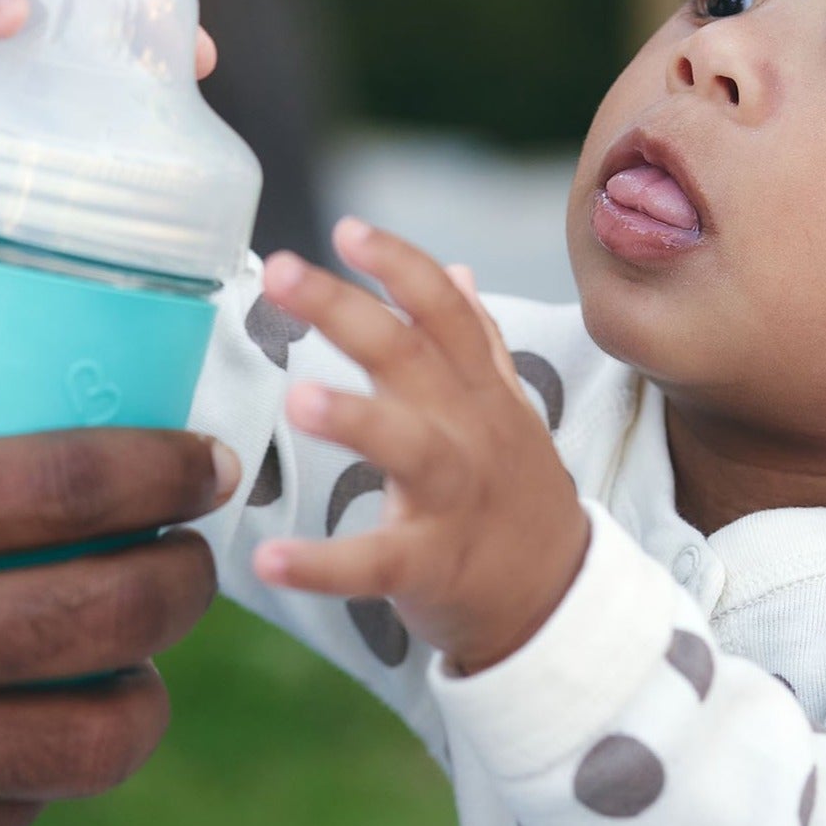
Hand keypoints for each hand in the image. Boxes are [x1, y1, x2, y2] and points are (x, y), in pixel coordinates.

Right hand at [0, 419, 234, 825]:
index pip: (67, 484)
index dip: (163, 467)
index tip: (207, 460)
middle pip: (115, 615)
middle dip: (187, 582)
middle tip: (191, 559)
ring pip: (91, 746)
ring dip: (139, 697)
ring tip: (130, 661)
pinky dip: (36, 776)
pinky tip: (22, 736)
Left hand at [251, 218, 588, 673]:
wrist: (557, 597)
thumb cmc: (514, 492)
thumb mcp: (508, 409)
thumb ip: (479, 341)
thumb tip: (456, 269)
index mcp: (477, 390)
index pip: (444, 311)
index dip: (400, 265)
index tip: (347, 228)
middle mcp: (468, 431)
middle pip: (410, 357)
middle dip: (346, 310)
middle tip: (282, 271)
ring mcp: (454, 498)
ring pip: (409, 448)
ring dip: (355, 418)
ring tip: (295, 397)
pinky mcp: (433, 566)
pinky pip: (377, 564)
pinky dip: (322, 564)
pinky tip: (267, 558)